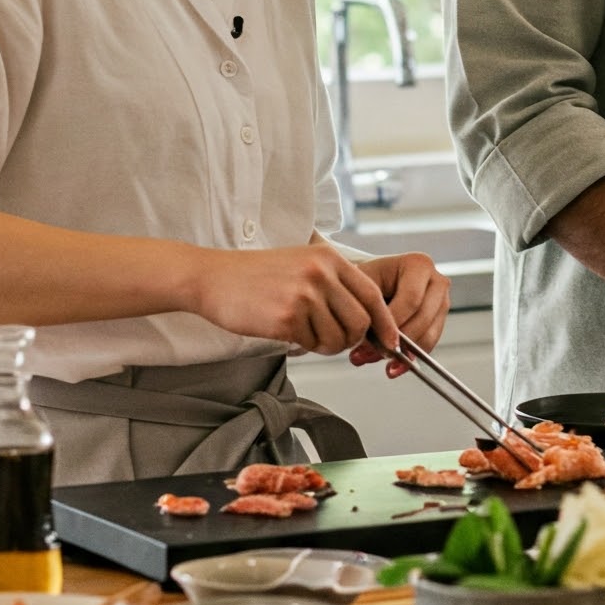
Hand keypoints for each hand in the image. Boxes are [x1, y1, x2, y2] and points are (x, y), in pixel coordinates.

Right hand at [191, 243, 391, 355]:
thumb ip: (337, 284)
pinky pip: (312, 344)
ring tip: (308, 334)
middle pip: (361, 322)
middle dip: (353, 339)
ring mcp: (303, 296)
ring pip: (338, 338)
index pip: (373, 296)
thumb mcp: (305, 263)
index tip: (390, 342)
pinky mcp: (285, 318)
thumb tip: (370, 319)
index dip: (385, 323)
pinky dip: (306, 345)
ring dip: (328, 345)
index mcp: (329, 258)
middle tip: (336, 341)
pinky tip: (290, 332)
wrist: (214, 278)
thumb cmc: (258, 274)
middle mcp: (320, 274)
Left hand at [347, 251, 450, 375]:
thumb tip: (382, 348)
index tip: (371, 343)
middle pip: (422, 319)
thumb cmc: (365, 281)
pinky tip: (392, 367)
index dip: (392, 324)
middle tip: (369, 356)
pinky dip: (409, 358)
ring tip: (373, 361)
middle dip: (396, 342)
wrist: (373, 281)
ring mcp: (442, 301)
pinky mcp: (439, 320)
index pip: (411, 300)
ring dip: (402, 354)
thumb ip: (371, 313)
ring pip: (428, 335)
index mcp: (418, 264)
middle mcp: (437, 280)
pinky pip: (429, 344)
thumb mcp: (363, 289)